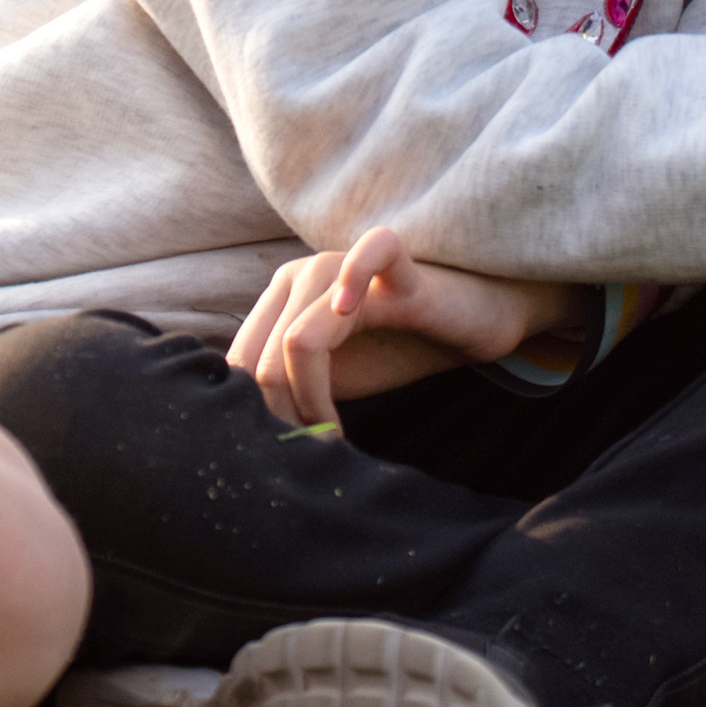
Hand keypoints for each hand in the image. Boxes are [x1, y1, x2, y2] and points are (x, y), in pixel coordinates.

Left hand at [225, 225, 566, 425]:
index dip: (256, 413)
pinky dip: (351, 284)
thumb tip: (252, 437)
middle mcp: (303, 275)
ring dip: (312, 399)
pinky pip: (367, 257)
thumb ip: (291, 394)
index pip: (240, 360)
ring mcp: (346, 265)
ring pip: (298, 338)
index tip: (291, 447)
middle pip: (262, 358)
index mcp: (279, 298)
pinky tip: (349, 313)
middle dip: (282, 415)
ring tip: (335, 433)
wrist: (466, 324)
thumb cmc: (394, 349)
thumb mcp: (331, 378)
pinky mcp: (399, 267)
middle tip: (313, 449)